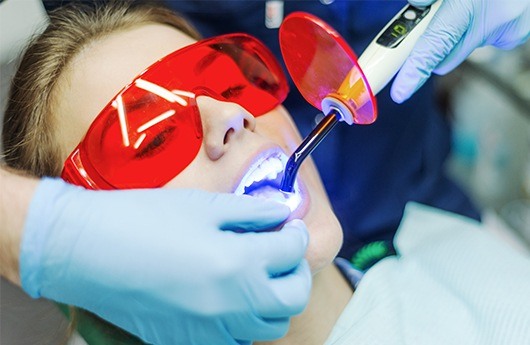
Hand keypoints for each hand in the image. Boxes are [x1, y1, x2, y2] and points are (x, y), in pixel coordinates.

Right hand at [20, 178, 310, 344]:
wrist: (88, 252)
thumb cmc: (143, 220)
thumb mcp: (204, 206)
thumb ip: (251, 212)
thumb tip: (281, 213)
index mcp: (239, 264)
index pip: (293, 253)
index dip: (296, 235)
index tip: (289, 226)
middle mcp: (233, 306)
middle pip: (293, 299)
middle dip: (296, 273)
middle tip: (283, 252)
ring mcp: (211, 332)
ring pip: (268, 326)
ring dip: (274, 300)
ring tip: (258, 275)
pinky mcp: (188, 342)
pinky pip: (235, 339)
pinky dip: (244, 319)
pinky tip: (227, 296)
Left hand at [391, 0, 529, 102]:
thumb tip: (416, 7)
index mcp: (469, 4)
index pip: (434, 46)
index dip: (414, 72)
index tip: (400, 92)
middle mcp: (493, 21)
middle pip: (447, 56)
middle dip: (435, 46)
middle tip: (436, 23)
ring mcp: (509, 30)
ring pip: (467, 44)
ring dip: (464, 29)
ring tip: (475, 2)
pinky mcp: (517, 34)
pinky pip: (486, 37)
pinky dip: (483, 25)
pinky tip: (491, 4)